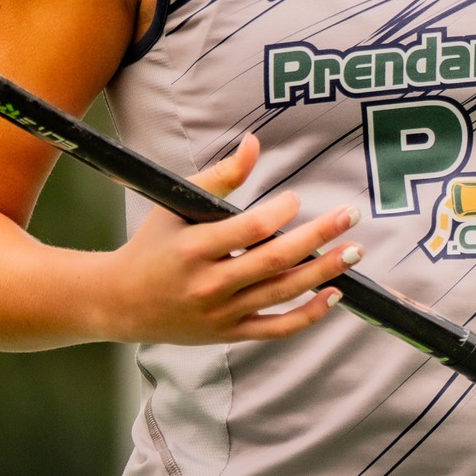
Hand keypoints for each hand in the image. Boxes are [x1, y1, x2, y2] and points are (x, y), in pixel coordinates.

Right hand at [97, 134, 359, 345]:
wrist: (121, 302)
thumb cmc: (153, 245)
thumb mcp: (176, 204)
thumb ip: (220, 176)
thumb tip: (254, 142)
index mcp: (193, 248)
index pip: (248, 230)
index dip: (279, 213)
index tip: (296, 198)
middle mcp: (209, 284)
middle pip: (273, 261)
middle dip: (318, 237)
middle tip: (351, 215)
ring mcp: (221, 313)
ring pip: (281, 294)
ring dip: (323, 272)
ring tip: (354, 252)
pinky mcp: (230, 333)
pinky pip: (276, 328)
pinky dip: (308, 316)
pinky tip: (335, 294)